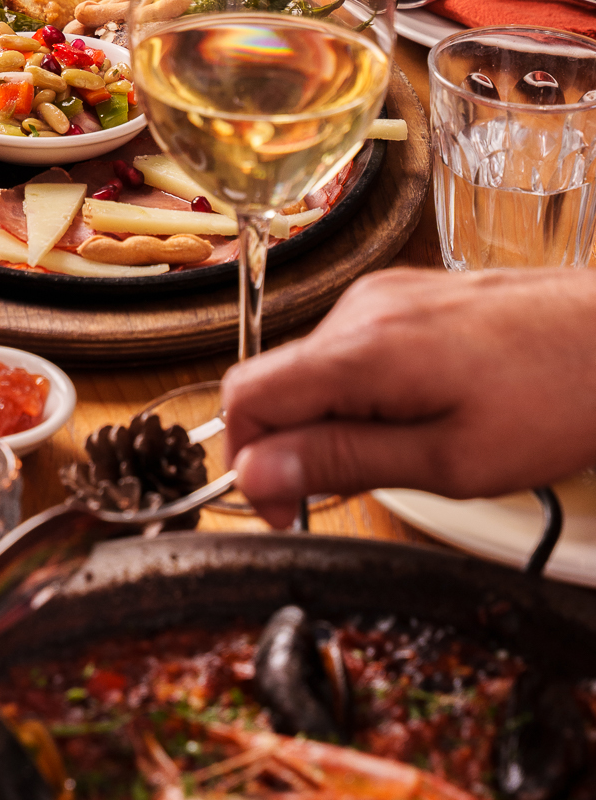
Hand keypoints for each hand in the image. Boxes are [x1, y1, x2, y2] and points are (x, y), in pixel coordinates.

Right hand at [223, 267, 595, 526]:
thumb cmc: (554, 399)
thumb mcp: (448, 461)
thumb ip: (343, 462)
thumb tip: (255, 473)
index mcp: (361, 348)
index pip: (245, 393)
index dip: (246, 459)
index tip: (282, 506)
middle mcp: (360, 308)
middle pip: (278, 380)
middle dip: (296, 443)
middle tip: (354, 489)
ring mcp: (383, 294)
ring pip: (315, 367)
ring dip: (333, 417)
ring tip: (406, 448)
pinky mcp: (405, 293)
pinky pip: (351, 346)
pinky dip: (362, 389)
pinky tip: (419, 412)